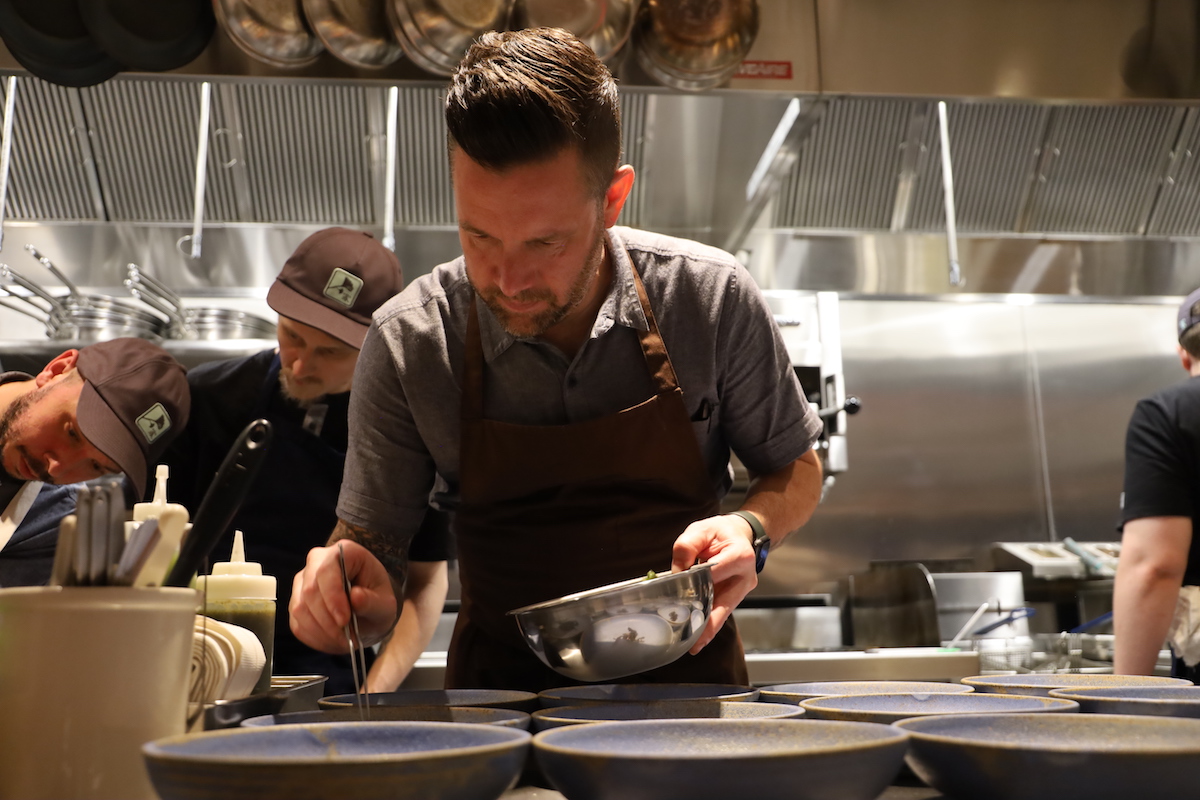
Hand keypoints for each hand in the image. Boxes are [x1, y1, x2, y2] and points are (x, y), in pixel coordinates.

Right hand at [289, 540, 397, 653]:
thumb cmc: (377, 601)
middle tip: (346, 638)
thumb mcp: (385, 604)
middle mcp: (318, 562)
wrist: (368, 609)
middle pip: (310, 590)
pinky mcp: (296, 602)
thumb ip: (373, 602)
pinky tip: (332, 641)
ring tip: (343, 641)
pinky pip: (297, 624)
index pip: (326, 570)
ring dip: (321, 631)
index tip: (344, 620)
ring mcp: (303, 581)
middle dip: (327, 619)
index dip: (332, 597)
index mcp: (344, 552)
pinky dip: (315, 637)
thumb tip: (356, 597)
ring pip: (300, 609)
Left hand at [671, 513, 757, 653]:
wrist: (740, 534)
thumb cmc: (720, 532)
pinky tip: (698, 636)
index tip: (680, 588)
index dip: (698, 580)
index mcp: (740, 556)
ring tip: (693, 644)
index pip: (716, 572)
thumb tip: (677, 571)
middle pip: (725, 604)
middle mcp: (745, 577)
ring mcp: (742, 589)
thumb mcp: (701, 529)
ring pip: (724, 612)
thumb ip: (686, 546)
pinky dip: (709, 623)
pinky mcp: (735, 596)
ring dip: (708, 629)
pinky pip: (721, 611)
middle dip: (709, 624)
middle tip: (693, 641)